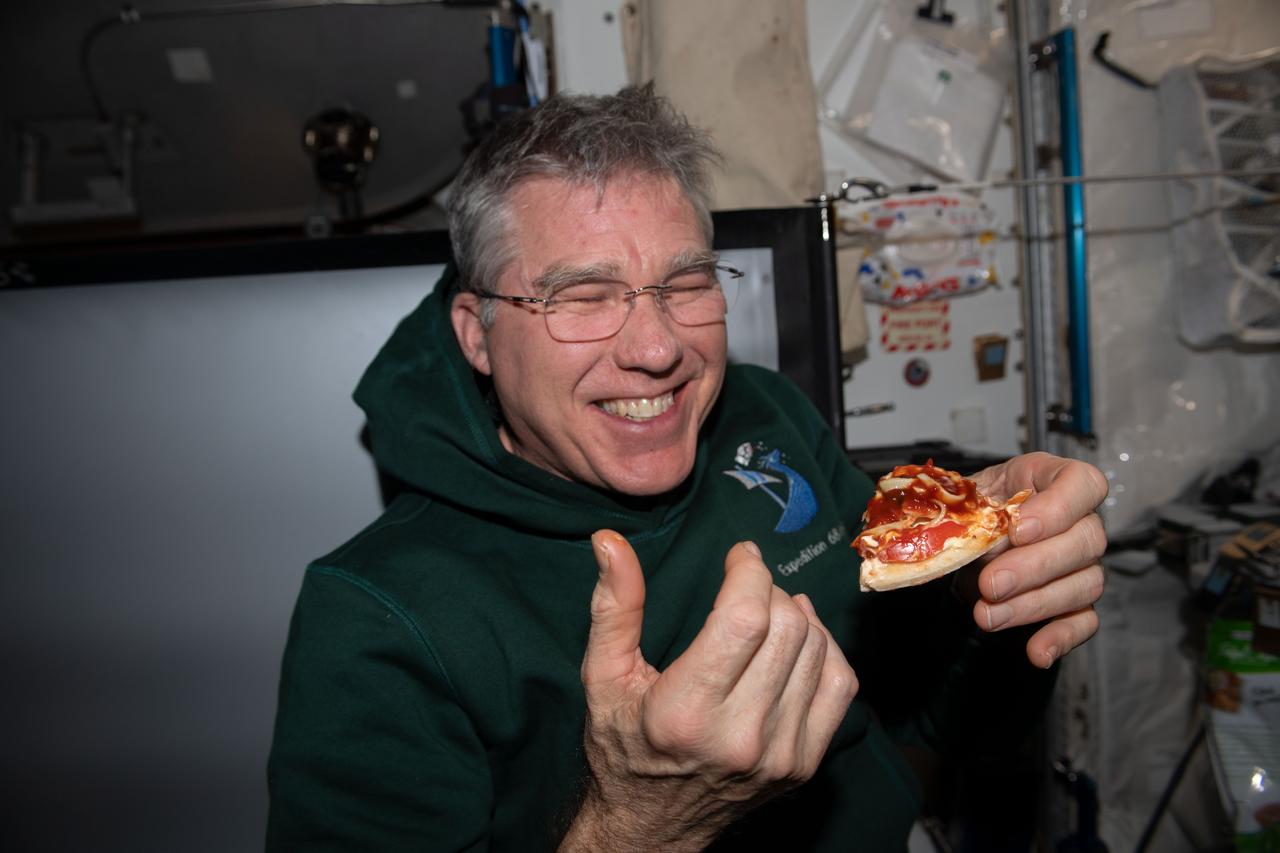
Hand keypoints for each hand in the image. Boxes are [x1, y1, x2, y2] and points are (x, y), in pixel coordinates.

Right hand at [559, 532, 857, 852]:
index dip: (749, 571)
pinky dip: (825, 649)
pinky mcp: (804, 764)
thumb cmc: (623, 744)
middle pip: (787, 628)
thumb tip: (609, 541)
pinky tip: (799, 639)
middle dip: (768, 589)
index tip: (739, 556)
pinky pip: (841, 685)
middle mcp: (739, 737)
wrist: (651, 827)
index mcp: (685, 711)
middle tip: (745, 587)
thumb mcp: (602, 676)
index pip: (745, 618)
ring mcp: (780, 755)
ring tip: (768, 610)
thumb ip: (613, 607)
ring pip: (817, 649)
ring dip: (796, 615)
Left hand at [966, 452, 1108, 668]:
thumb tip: (966, 541)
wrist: (966, 538)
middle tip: (990, 584)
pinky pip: (1084, 621)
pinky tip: (1036, 651)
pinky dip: (1061, 638)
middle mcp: (1079, 519)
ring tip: (987, 616)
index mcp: (1051, 479)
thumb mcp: (965, 500)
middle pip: (1086, 541)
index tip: (1018, 528)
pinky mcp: (1077, 601)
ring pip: (1085, 584)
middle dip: (1034, 567)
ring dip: (1034, 604)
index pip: (1083, 483)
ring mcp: (1083, 562)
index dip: (1058, 506)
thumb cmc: (973, 508)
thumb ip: (971, 514)